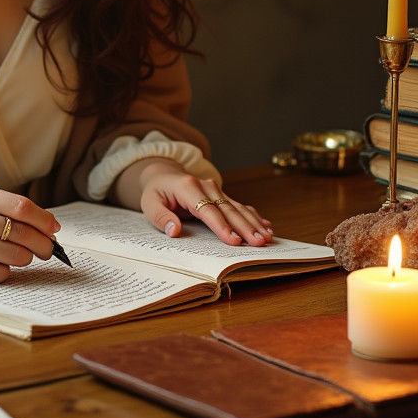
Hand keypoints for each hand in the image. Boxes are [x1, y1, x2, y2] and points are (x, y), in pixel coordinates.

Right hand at [0, 186, 60, 281]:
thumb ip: (4, 208)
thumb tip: (46, 226)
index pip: (22, 207)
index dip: (44, 220)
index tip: (54, 229)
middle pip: (23, 233)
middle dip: (43, 244)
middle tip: (48, 249)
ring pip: (15, 256)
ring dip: (26, 258)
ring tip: (23, 256)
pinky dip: (6, 271)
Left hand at [136, 159, 272, 245]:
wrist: (163, 175)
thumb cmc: (156, 192)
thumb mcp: (149, 204)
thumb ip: (161, 217)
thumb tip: (174, 231)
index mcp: (188, 187)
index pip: (207, 210)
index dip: (221, 226)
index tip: (235, 241)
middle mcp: (206, 186)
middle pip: (228, 209)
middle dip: (245, 227)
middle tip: (259, 243)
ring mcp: (216, 189)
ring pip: (238, 208)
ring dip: (254, 223)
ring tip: (268, 238)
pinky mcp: (221, 195)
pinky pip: (239, 206)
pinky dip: (253, 216)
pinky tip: (267, 226)